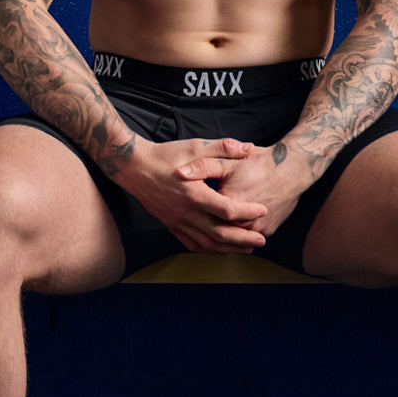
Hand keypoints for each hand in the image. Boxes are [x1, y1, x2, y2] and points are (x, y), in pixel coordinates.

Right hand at [110, 137, 268, 253]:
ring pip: (206, 244)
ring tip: (247, 249)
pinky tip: (220, 249)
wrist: (134, 167)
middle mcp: (186, 212)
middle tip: (262, 240)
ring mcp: (177, 222)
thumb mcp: (195, 146)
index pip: (227, 209)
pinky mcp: (171, 225)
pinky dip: (209, 250)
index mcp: (194, 193)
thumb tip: (248, 147)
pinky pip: (191, 244)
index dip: (248, 212)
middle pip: (219, 234)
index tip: (263, 211)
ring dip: (229, 248)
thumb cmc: (165, 155)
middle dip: (243, 239)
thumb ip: (223, 148)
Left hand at [176, 143, 312, 239]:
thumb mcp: (229, 161)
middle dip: (202, 227)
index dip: (192, 212)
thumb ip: (203, 166)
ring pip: (232, 238)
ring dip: (219, 236)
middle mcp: (244, 221)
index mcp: (229, 203)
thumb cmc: (260, 162)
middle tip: (190, 221)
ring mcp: (258, 229)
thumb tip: (180, 173)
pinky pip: (247, 238)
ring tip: (207, 226)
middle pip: (216, 231)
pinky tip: (227, 228)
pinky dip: (236, 236)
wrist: (293, 168)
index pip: (203, 215)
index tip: (182, 208)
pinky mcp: (268, 230)